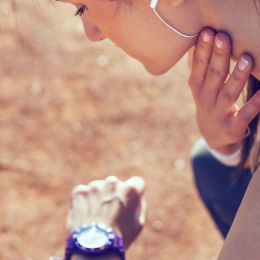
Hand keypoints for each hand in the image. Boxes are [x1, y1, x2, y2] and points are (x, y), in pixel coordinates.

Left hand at [66, 176, 145, 248]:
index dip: (133, 194)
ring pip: (98, 188)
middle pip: (115, 185)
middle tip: (109, 212)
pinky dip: (84, 201)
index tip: (128, 203)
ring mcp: (95, 186)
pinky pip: (84, 193)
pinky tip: (86, 215)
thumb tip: (136, 195)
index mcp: (130, 189)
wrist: (93, 248)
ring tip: (96, 217)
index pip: (136, 183)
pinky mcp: (80, 191)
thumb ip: (138, 203)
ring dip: (98, 197)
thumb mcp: (138, 223)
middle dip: (113, 194)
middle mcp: (113, 183)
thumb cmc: (120, 238)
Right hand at [188, 28, 259, 152]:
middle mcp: (205, 100)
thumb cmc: (208, 102)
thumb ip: (197, 68)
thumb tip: (193, 46)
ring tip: (246, 58)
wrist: (212, 135)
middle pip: (213, 77)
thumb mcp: (198, 87)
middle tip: (224, 38)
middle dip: (219, 57)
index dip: (203, 51)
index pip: (198, 67)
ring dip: (237, 77)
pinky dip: (255, 104)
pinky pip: (245, 114)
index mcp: (197, 87)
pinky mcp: (232, 126)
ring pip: (228, 94)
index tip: (208, 32)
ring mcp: (218, 114)